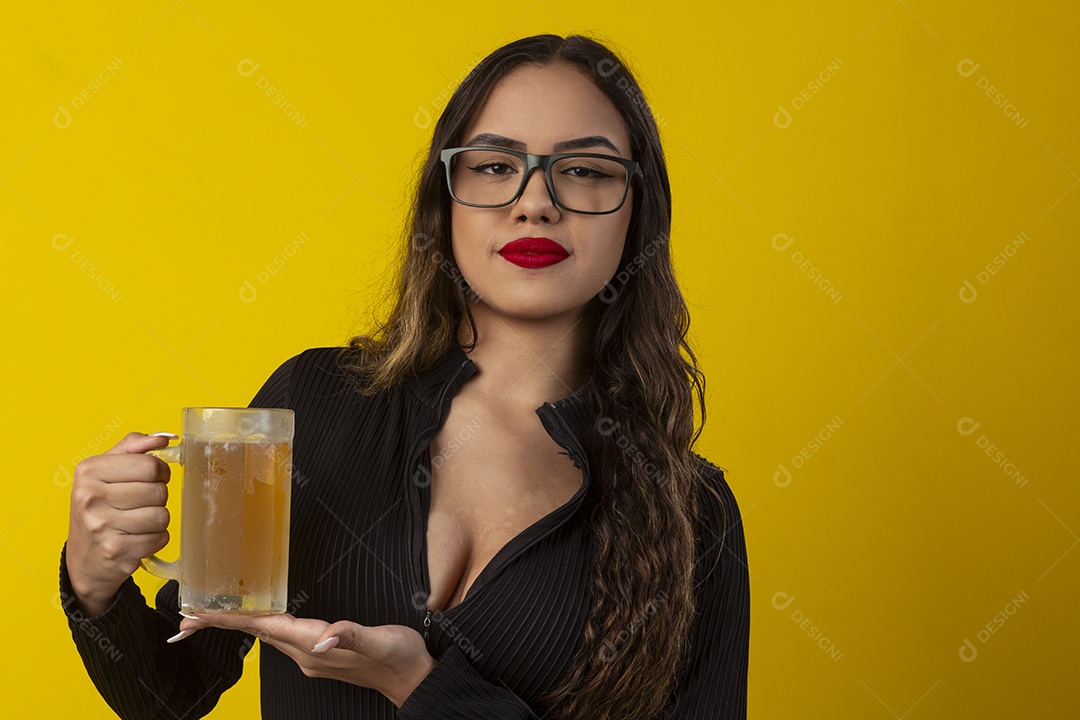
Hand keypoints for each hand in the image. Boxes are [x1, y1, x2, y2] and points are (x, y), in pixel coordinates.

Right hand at [65, 432, 176, 615]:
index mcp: (89, 471)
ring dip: (157, 520)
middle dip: (158, 497)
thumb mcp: (106, 470)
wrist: (84, 557)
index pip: (150, 464)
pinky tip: (137, 539)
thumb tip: (165, 438)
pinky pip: (160, 538)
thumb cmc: (100, 507)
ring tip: (138, 522)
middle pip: (159, 490)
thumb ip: (133, 447)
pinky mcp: (115, 550)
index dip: (160, 472)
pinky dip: (155, 539)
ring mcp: (101, 525)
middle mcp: (91, 497)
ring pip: (162, 515)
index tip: (153, 478)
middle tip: (141, 504)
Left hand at [175, 612, 436, 706]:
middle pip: (256, 634)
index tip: (199, 617)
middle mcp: (307, 654)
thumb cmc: (401, 657)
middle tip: (186, 618)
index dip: (231, 620)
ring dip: (236, 626)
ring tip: (208, 618)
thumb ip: (352, 636)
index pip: (266, 628)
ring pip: (265, 637)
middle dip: (221, 624)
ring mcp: (311, 656)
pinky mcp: (319, 654)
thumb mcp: (382, 641)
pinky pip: (280, 638)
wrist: (413, 679)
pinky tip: (256, 620)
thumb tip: (324, 637)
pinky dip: (259, 627)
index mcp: (316, 646)